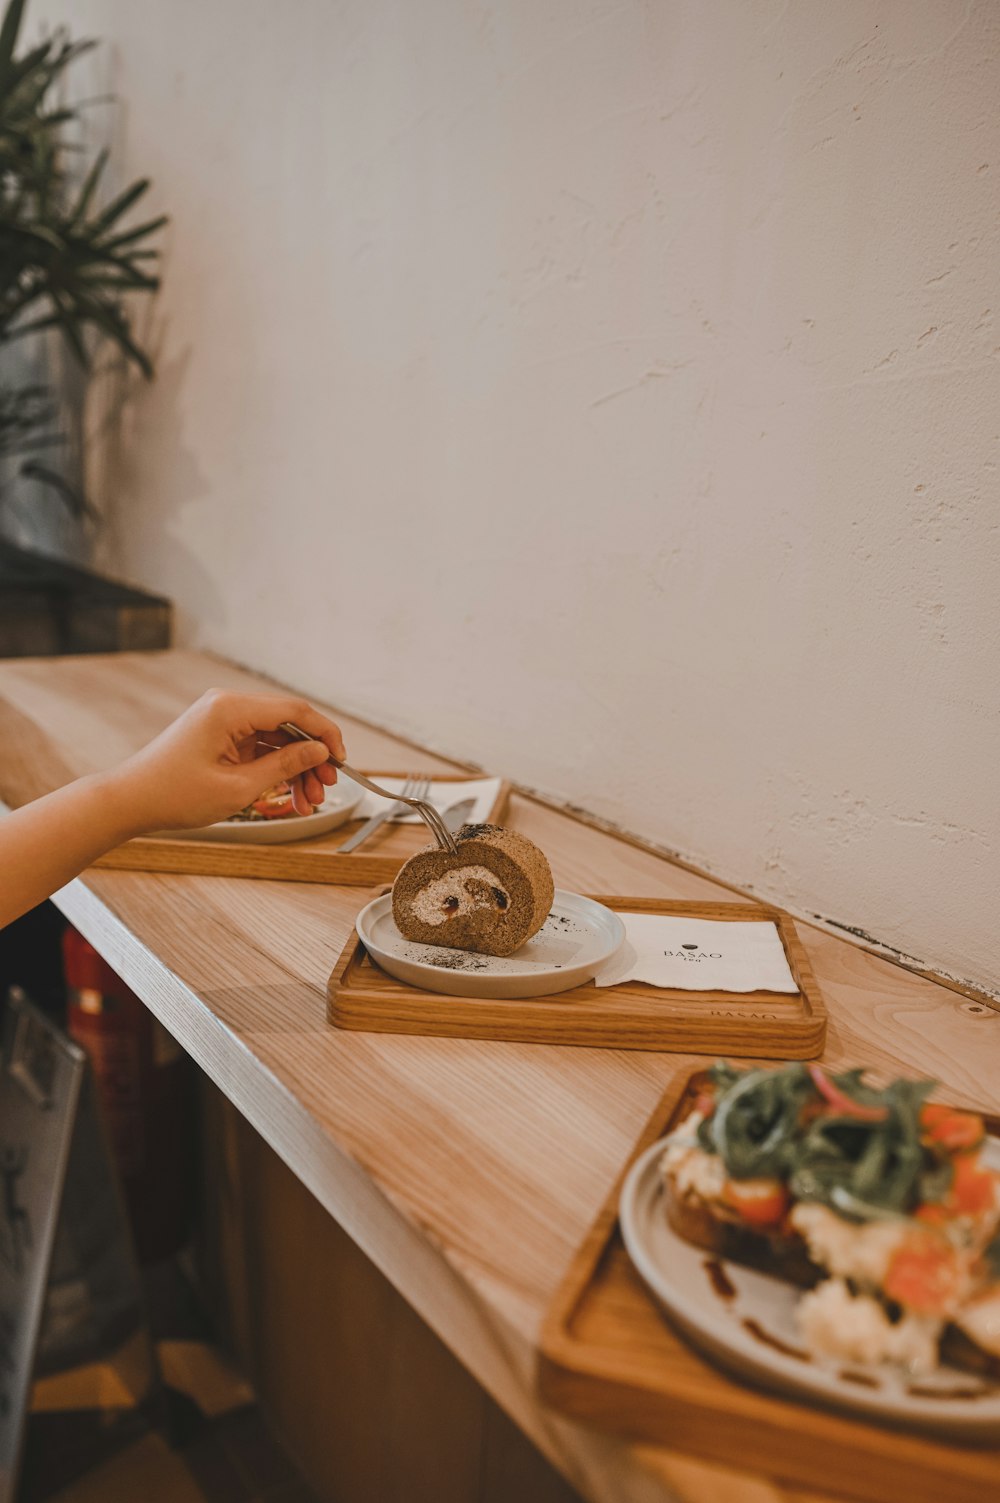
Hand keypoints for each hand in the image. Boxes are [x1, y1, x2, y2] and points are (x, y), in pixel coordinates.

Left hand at [105, 689, 346, 833]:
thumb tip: (319, 752)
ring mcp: (223, 719)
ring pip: (277, 738)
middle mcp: (228, 705)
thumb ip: (284, 765)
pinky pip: (260, 746)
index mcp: (231, 709)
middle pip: (288, 725)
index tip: (342, 761)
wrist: (130, 801)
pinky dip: (276, 768)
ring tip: (309, 801)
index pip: (295, 711)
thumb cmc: (174, 794)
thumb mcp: (238, 787)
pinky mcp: (220, 734)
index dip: (325, 735)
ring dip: (296, 768)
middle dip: (312, 759)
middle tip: (326, 789)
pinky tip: (290, 794)